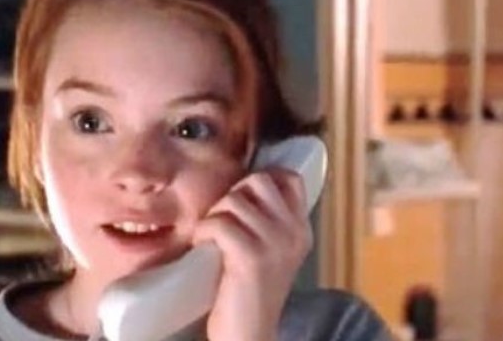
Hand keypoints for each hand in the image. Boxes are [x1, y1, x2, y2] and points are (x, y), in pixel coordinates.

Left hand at [192, 169, 312, 340]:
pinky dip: (204, 232)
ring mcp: (275, 245)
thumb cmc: (247, 295)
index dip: (262, 177)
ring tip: (210, 237)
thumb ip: (264, 224)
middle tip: (222, 219)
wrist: (247, 336)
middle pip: (260, 181)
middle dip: (233, 194)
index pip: (290, 179)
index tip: (242, 196)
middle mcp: (294, 233)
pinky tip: (203, 247)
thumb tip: (239, 189)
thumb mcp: (268, 254)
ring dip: (214, 215)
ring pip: (235, 201)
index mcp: (300, 230)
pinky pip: (220, 224)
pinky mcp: (252, 258)